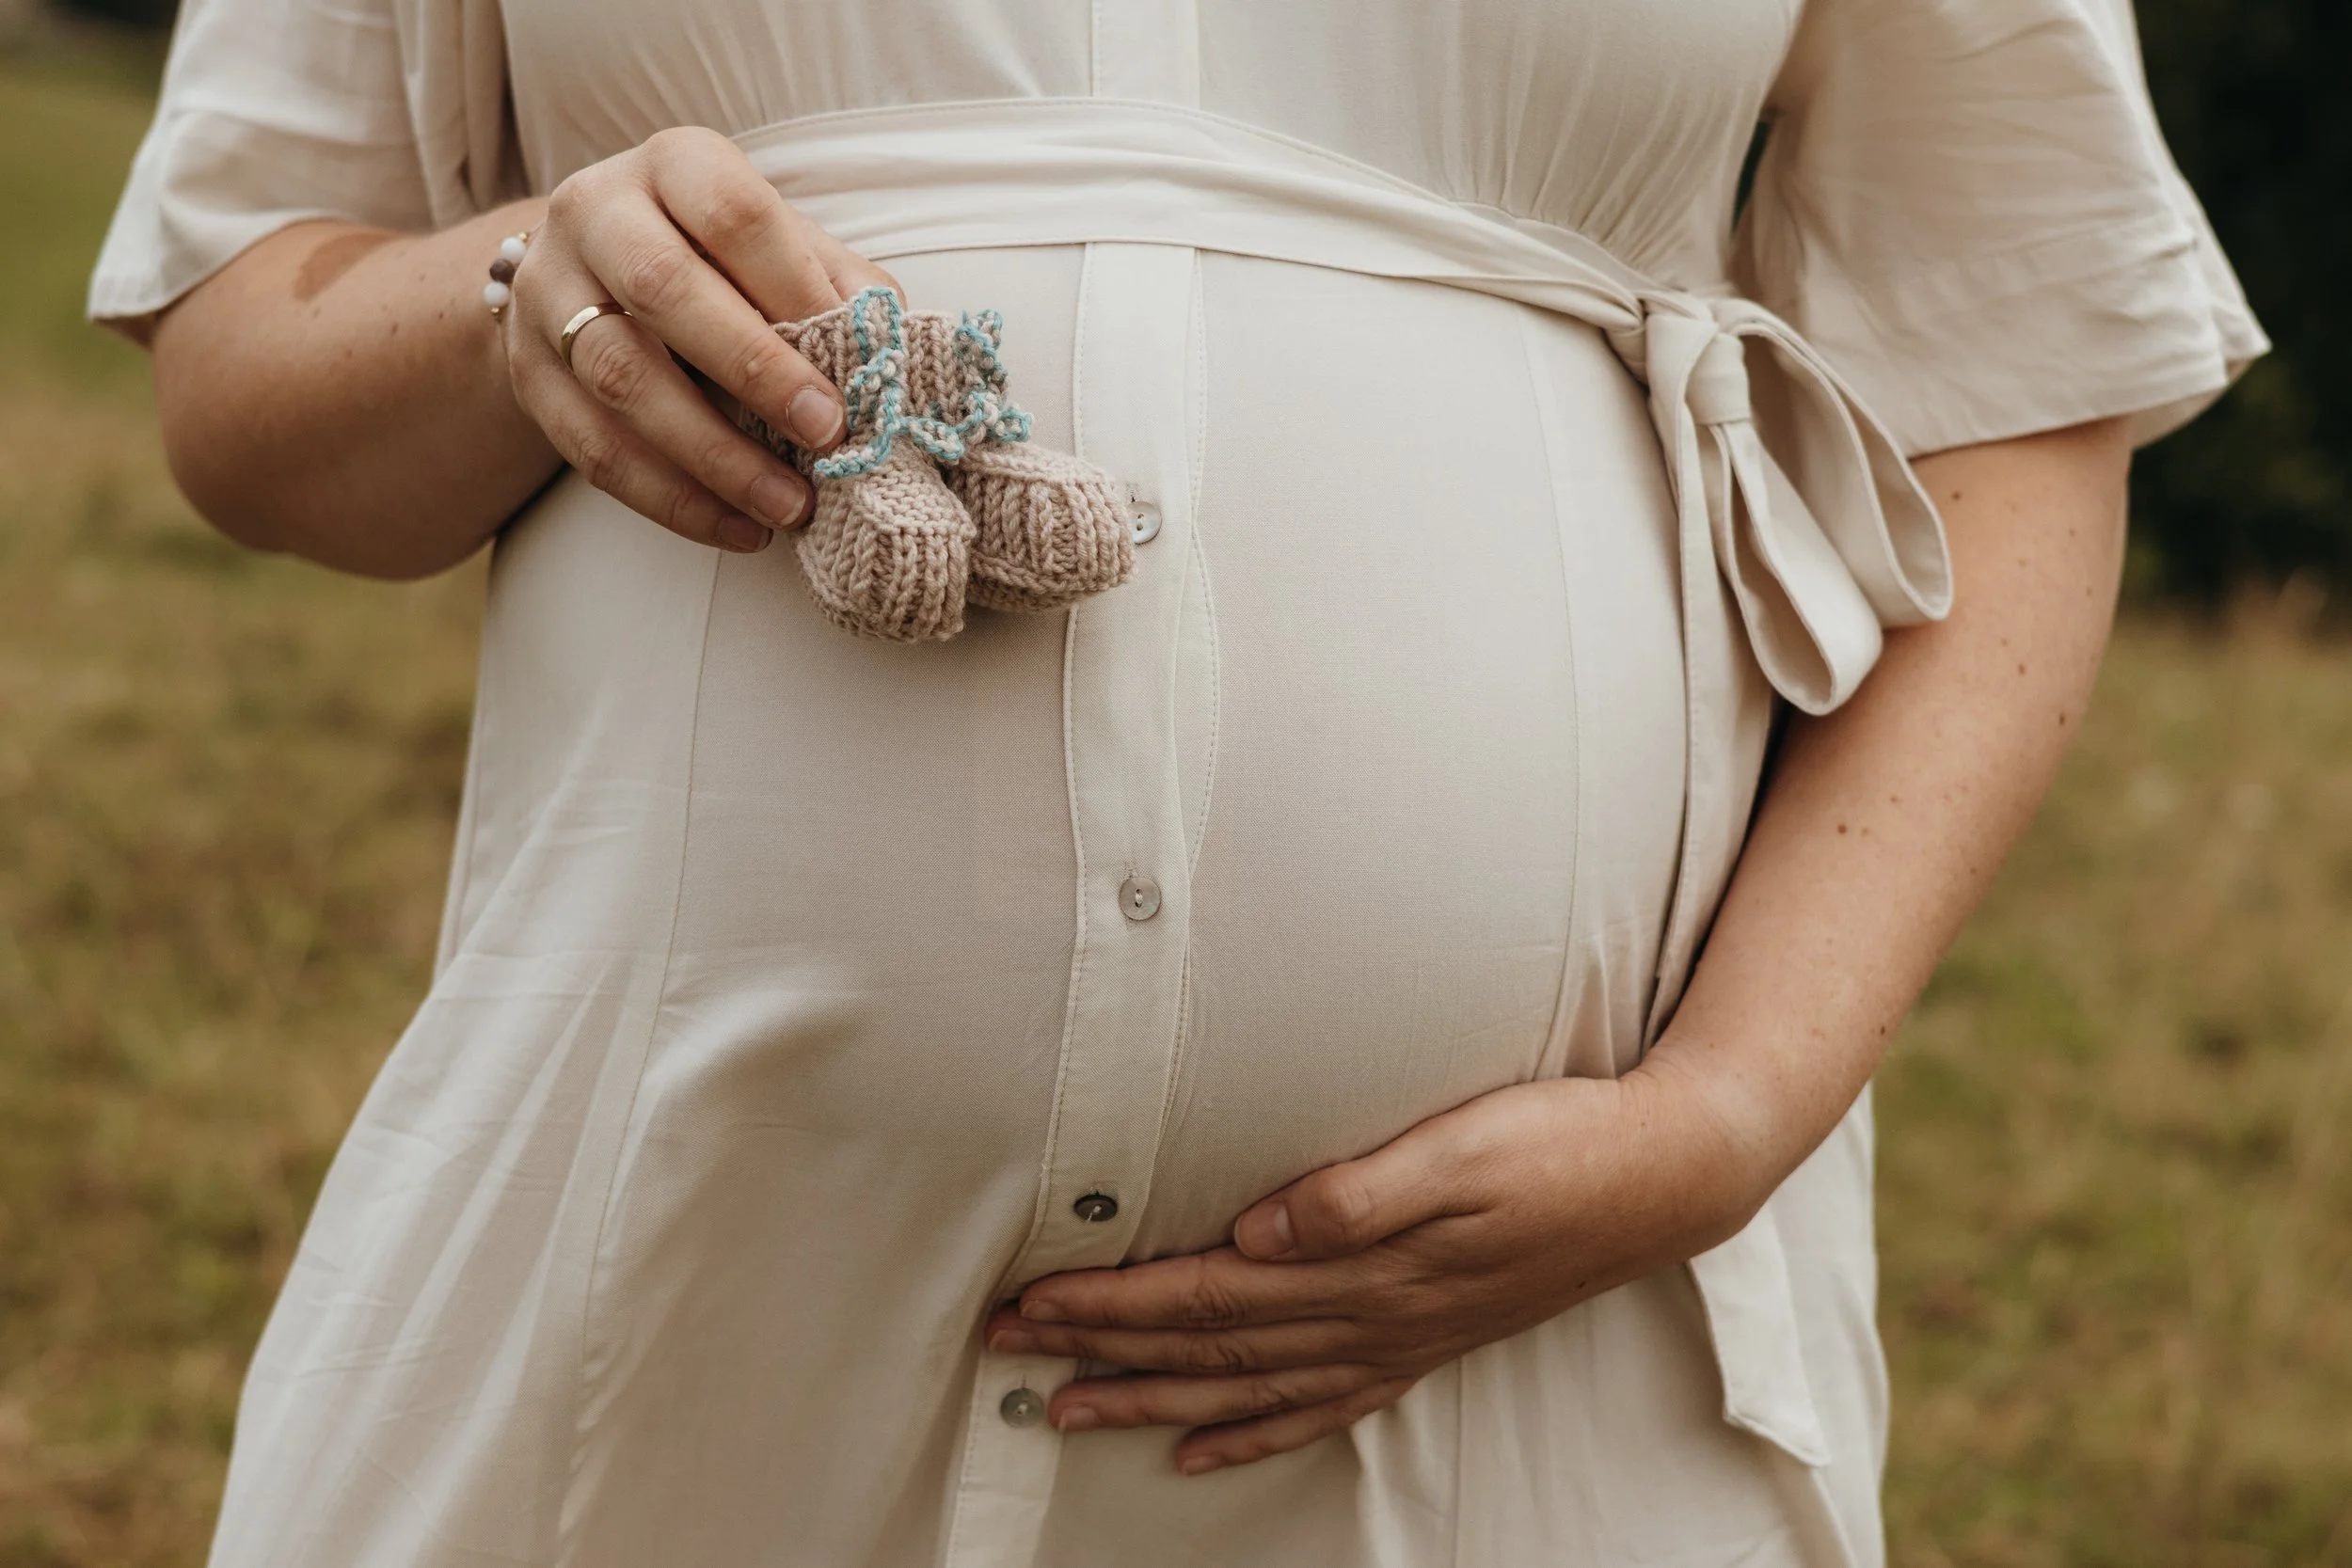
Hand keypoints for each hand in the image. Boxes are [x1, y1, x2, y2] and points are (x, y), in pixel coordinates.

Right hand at [503, 126, 900, 553]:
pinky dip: (671, 499)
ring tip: (790, 506)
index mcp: (672, 166)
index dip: (795, 288)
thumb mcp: (782, 251)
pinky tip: (736, 528)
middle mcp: (594, 213)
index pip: (733, 214)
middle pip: (662, 287)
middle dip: (755, 371)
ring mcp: (546, 294)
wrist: (594, 278)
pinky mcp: (527, 374)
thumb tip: (892, 355)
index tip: (851, 362)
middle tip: (827, 436)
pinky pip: (592, 448)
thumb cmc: (719, 265)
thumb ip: (840, 288)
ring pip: (619, 376)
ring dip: (714, 455)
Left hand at [984, 1062, 1768, 1474]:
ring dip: (1150, 1397)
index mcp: (1365, 1265)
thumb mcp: (1466, 1146)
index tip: (1032, 1300)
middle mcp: (1370, 1317)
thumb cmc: (1563, 1143)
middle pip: (1208, 1344)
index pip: (1208, 1292)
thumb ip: (1361, 1191)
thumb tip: (1259, 1225)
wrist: (1668, 1176)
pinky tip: (1199, 1449)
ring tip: (1065, 1408)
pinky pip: (1318, 1405)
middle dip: (1102, 1348)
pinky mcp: (1423, 1338)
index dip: (1114, 1301)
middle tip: (1006, 1347)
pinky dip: (1250, 1431)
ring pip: (1246, 1386)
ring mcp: (1397, 1339)